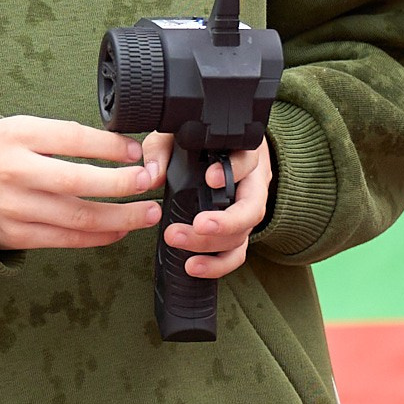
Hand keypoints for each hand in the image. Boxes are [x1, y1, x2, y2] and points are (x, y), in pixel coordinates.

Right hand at [0, 118, 165, 252]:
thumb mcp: (16, 130)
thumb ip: (57, 137)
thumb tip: (117, 148)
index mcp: (15, 136)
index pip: (72, 138)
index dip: (111, 146)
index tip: (137, 151)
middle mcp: (13, 172)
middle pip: (79, 181)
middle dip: (123, 184)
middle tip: (151, 182)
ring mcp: (13, 207)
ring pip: (78, 217)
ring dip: (121, 217)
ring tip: (149, 213)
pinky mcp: (15, 235)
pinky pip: (66, 239)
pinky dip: (98, 236)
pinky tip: (119, 230)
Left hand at [164, 138, 272, 280]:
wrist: (218, 154)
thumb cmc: (197, 143)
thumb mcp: (174, 136)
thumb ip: (161, 150)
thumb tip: (152, 176)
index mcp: (242, 154)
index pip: (247, 161)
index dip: (233, 171)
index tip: (211, 178)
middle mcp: (251, 185)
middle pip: (251, 208)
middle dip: (225, 221)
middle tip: (197, 225)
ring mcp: (247, 212)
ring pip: (242, 234)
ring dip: (211, 244)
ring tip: (178, 241)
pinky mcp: (238, 233)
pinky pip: (237, 254)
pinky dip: (218, 265)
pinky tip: (195, 267)